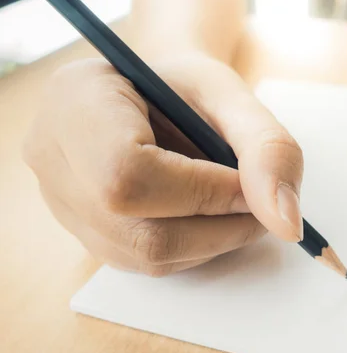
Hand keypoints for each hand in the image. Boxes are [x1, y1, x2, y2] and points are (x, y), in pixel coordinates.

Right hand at [23, 53, 303, 276]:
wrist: (158, 98)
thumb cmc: (189, 89)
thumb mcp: (234, 97)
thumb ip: (269, 149)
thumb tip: (287, 224)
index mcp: (76, 101)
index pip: (128, 173)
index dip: (204, 193)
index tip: (253, 189)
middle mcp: (53, 156)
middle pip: (137, 230)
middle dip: (218, 227)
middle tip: (258, 205)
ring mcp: (62, 201)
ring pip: (146, 257)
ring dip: (212, 242)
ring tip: (236, 207)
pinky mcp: (87, 231)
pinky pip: (146, 263)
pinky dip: (195, 248)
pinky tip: (206, 217)